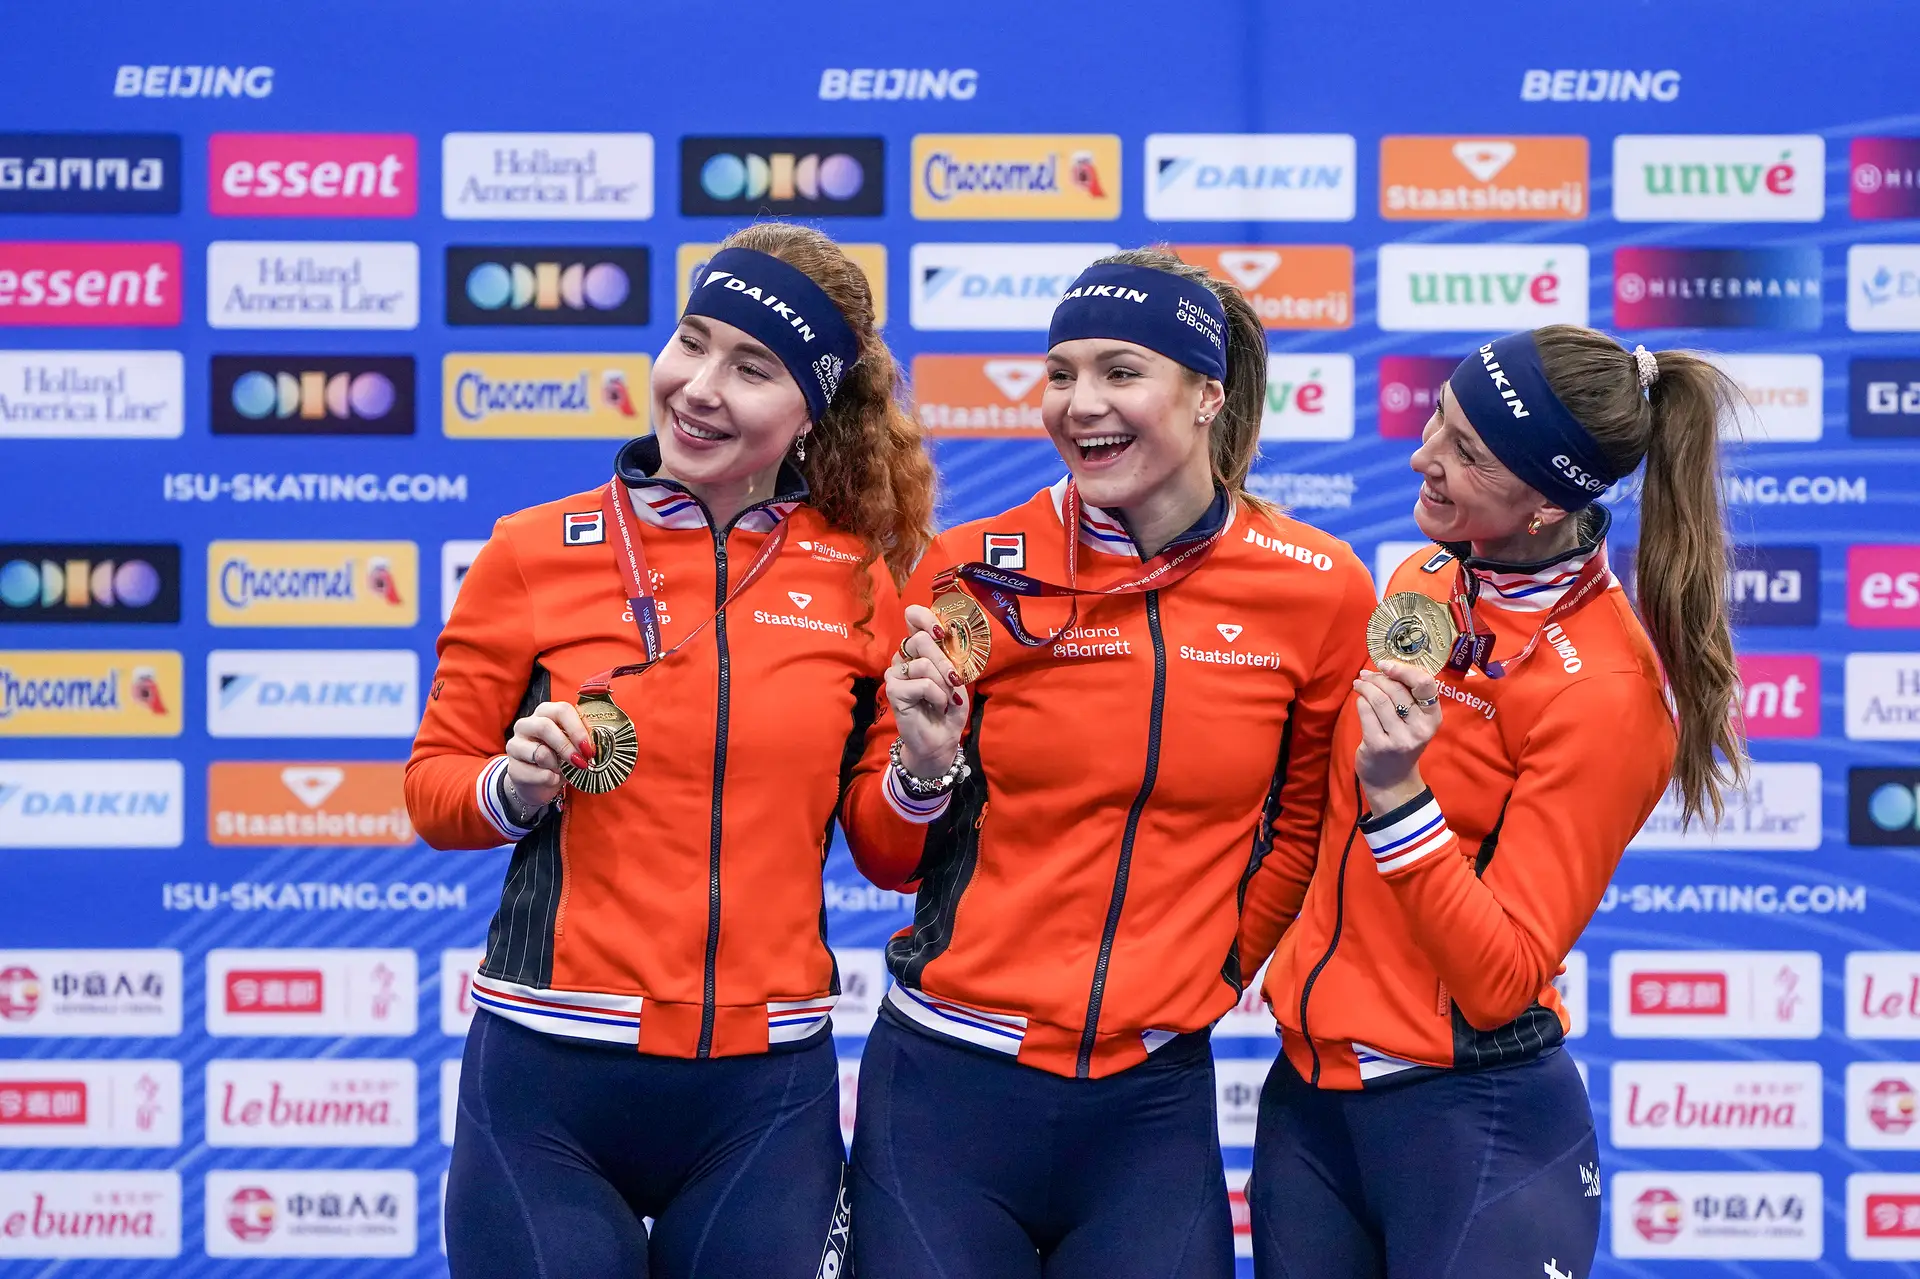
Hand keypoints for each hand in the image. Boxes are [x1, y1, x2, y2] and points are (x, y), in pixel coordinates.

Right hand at [504, 700, 594, 810]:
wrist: (540, 784)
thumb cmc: (560, 759)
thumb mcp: (573, 746)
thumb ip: (582, 740)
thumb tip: (593, 745)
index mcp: (546, 713)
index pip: (562, 710)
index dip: (578, 729)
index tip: (589, 748)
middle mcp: (527, 724)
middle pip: (545, 726)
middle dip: (567, 747)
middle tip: (581, 762)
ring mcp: (516, 744)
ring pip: (540, 753)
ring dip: (557, 765)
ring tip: (561, 770)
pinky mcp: (513, 767)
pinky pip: (537, 774)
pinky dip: (550, 779)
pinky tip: (551, 778)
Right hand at [886, 604, 968, 777]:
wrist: (941, 739)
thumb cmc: (949, 706)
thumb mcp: (958, 677)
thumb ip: (952, 656)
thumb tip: (949, 636)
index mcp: (920, 648)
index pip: (913, 617)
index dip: (925, 617)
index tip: (942, 632)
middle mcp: (905, 657)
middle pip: (920, 639)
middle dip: (944, 661)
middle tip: (954, 681)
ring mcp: (896, 673)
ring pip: (923, 663)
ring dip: (943, 683)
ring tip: (945, 699)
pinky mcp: (893, 690)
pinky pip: (922, 683)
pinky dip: (937, 695)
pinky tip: (936, 705)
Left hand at [1352, 660, 1443, 814]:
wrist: (1392, 780)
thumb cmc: (1402, 742)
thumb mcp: (1414, 722)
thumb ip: (1408, 697)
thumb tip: (1386, 666)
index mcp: (1433, 718)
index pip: (1426, 685)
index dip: (1404, 670)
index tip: (1386, 664)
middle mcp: (1420, 729)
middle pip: (1397, 690)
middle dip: (1378, 678)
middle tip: (1367, 675)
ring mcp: (1399, 738)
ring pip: (1379, 700)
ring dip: (1366, 687)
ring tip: (1360, 683)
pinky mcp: (1378, 745)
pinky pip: (1366, 712)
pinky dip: (1360, 701)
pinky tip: (1359, 699)